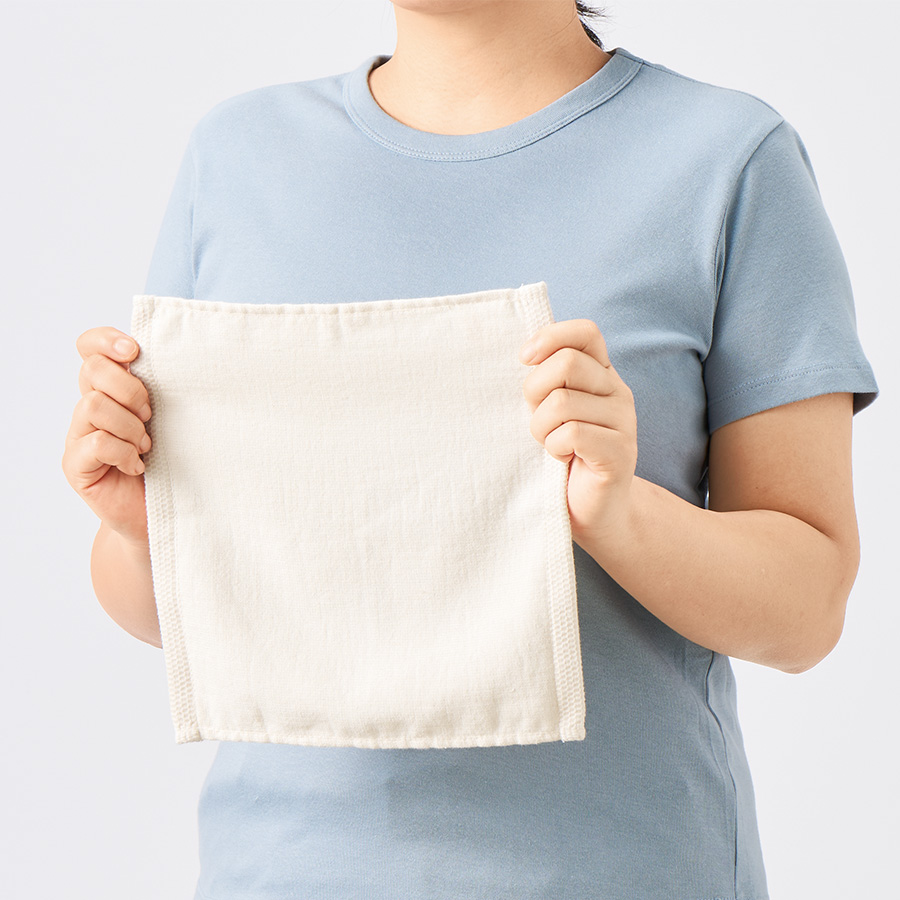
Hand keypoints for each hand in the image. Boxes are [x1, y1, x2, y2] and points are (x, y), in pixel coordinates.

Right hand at [62, 326, 153, 546]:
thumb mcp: (173, 421)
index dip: (106, 340)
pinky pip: (95, 442)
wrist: (159, 516)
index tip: (135, 352)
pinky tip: (138, 467)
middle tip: (151, 418)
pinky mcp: (75, 465)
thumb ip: (166, 391)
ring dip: (130, 427)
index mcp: (111, 388)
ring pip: (94, 405)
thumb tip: (189, 360)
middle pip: (93, 370)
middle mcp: (89, 406)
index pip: (90, 347)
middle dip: (131, 391)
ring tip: (147, 448)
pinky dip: (124, 453)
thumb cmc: (171, 465)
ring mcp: (78, 435)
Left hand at [519, 318, 637, 547]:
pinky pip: (571, 434)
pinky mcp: (619, 452)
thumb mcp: (551, 409)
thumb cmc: (564, 456)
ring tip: (551, 444)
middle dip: (535, 392)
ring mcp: (623, 421)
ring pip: (561, 402)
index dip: (550, 337)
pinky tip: (563, 459)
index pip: (585, 333)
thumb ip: (548, 379)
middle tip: (540, 421)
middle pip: (566, 363)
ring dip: (541, 428)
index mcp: (602, 375)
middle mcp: (617, 392)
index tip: (524, 359)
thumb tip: (526, 353)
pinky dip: (553, 448)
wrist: (592, 511)